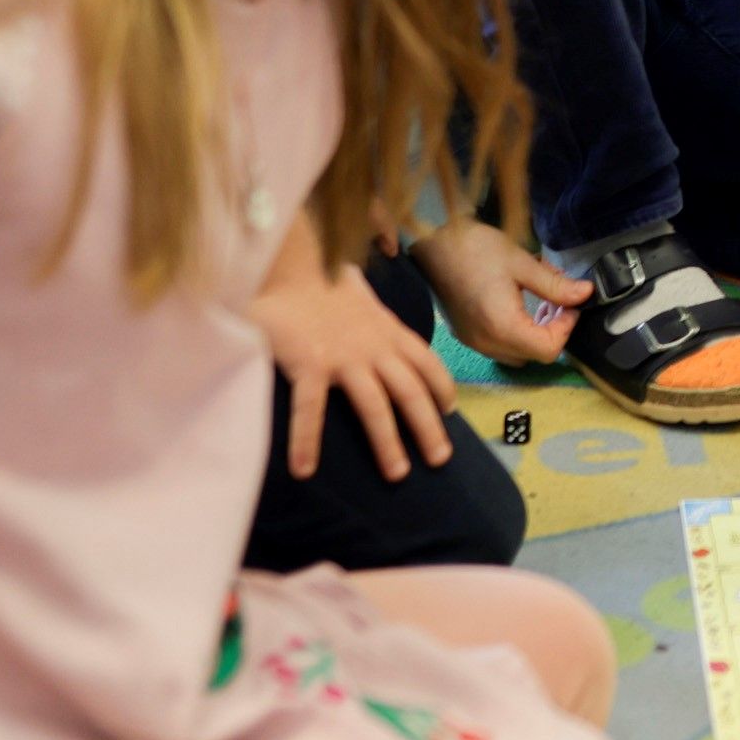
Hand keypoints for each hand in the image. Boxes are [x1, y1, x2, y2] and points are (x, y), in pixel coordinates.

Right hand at [251, 216, 457, 480]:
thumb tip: (386, 338)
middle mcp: (375, 346)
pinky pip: (311, 409)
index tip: (450, 411)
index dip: (443, 388)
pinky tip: (305, 470)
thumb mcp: (363, 302)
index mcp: (389, 331)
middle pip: (412, 392)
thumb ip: (377, 323)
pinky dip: (307, 441)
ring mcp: (344, 356)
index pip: (428, 363)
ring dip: (388, 442)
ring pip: (376, 407)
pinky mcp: (309, 363)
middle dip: (429, 427)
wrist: (289, 264)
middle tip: (440, 460)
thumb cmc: (323, 285)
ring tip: (397, 474)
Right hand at [408, 215, 591, 364]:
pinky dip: (516, 332)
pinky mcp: (466, 335)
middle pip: (534, 355)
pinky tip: (519, 304)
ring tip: (541, 301)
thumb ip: (555, 285)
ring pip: (518, 354)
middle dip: (554, 330)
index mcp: (502, 327)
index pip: (548, 350)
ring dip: (535, 333)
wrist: (431, 245)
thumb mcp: (522, 263)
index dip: (566, 328)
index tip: (570, 304)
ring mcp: (473, 342)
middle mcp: (486, 343)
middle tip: (558, 301)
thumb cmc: (475, 248)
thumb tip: (585, 294)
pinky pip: (500, 346)